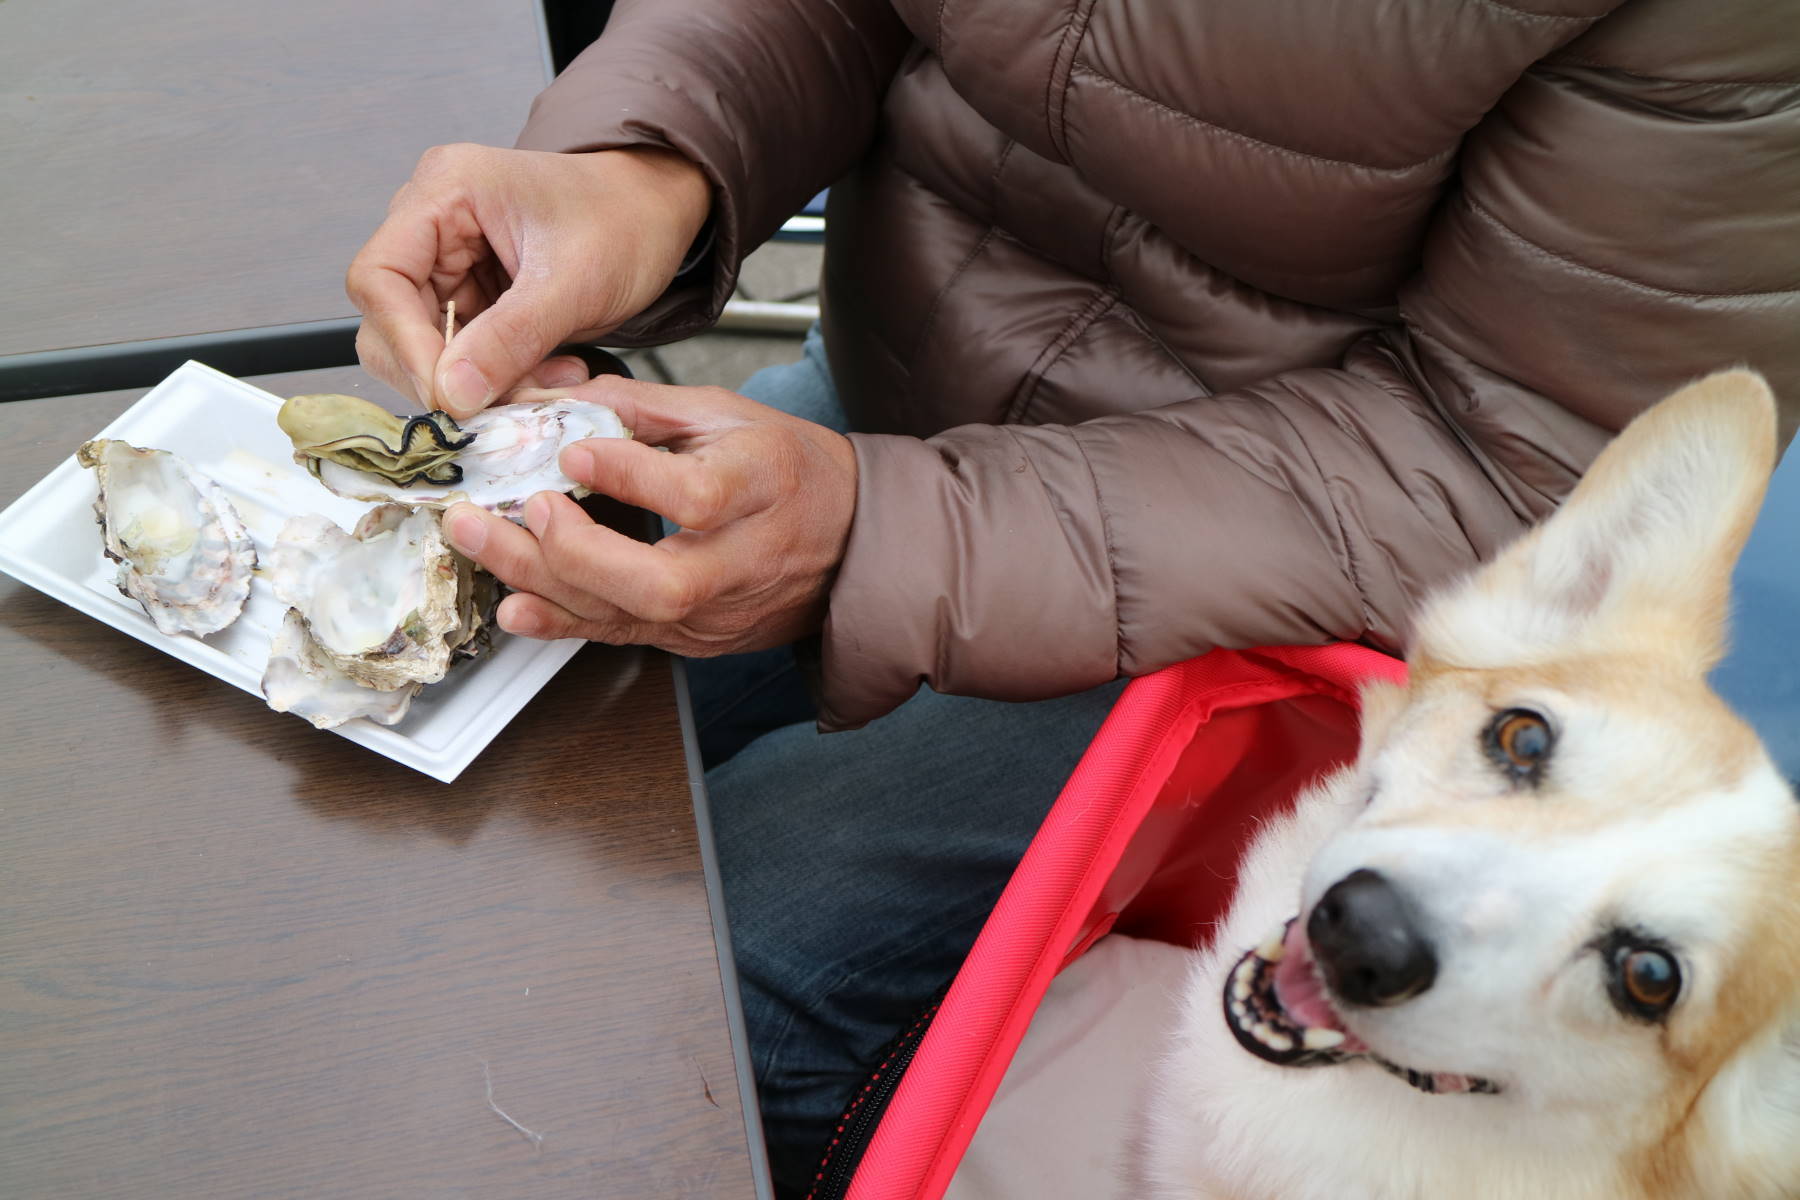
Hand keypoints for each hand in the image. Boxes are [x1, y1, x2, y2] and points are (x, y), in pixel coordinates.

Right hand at [346, 143, 710, 416]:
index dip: (405, 343)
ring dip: (477, 383)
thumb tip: (451, 394)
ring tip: (545, 383)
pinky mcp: (472, 295)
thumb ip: (510, 338)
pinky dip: (498, 378)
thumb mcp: (575, 282)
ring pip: (425, 346)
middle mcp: (432, 223)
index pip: (380, 278)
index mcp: (445, 191)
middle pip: (390, 318)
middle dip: (442, 372)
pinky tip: (546, 374)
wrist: (657, 212)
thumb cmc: (626, 219)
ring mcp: (449, 261)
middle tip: (500, 403)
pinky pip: (462, 354)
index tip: (448, 395)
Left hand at [443, 377, 857, 655]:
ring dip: (543, 581)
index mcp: (763, 484)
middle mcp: (744, 557)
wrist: (852, 543)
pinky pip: (623, 636)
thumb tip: (558, 400)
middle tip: (524, 507)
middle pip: (659, 581)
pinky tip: (513, 604)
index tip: (572, 451)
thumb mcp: (729, 415)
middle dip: (574, 551)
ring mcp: (720, 609)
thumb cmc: (791, 470)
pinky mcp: (698, 638)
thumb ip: (642, 408)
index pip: (697, 495)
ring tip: (481, 538)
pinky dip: (560, 622)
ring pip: (630, 615)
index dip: (629, 476)